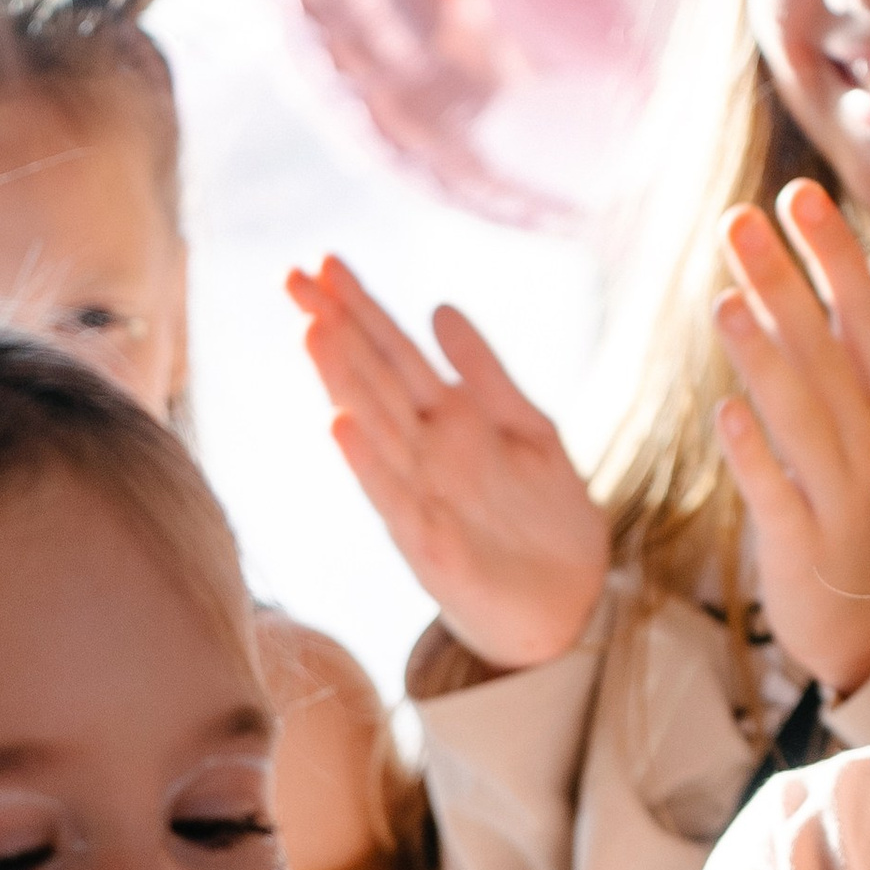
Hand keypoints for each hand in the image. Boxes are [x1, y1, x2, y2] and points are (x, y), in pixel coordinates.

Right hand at [289, 259, 607, 670]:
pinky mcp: (433, 552)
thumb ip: (485, 374)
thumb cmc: (544, 523)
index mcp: (447, 424)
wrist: (574, 608)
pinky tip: (340, 426)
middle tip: (295, 279)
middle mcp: (425, 457)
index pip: (392, 353)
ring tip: (313, 331)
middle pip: (373, 381)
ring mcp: (424, 501)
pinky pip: (395, 501)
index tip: (323, 262)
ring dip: (343, 381)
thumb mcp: (527, 431)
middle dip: (336, 330)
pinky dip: (368, 464)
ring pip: (376, 430)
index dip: (361, 308)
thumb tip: (439, 307)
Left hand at [713, 186, 869, 697]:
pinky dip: (756, 456)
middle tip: (739, 219)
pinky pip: (779, 498)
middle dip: (785, 283)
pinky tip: (727, 412)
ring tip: (724, 297)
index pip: (867, 319)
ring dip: (764, 358)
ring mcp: (841, 502)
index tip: (799, 195)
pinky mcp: (804, 554)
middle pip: (826, 355)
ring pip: (801, 418)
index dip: (833, 257)